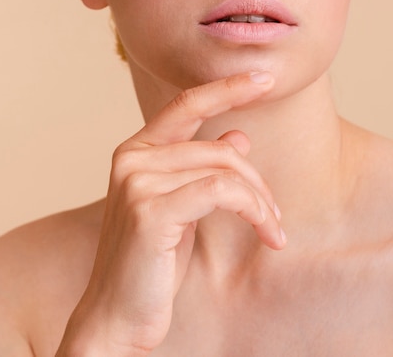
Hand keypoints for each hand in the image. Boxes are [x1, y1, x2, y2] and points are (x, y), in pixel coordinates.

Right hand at [57, 72, 285, 355]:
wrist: (117, 314)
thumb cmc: (150, 263)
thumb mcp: (183, 209)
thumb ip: (202, 170)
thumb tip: (238, 136)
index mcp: (136, 152)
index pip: (187, 104)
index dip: (227, 88)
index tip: (266, 78)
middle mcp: (132, 158)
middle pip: (220, 148)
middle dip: (258, 182)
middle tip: (275, 217)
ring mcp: (137, 181)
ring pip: (226, 169)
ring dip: (261, 202)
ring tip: (273, 230)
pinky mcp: (150, 210)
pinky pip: (222, 191)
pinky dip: (254, 209)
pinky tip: (267, 233)